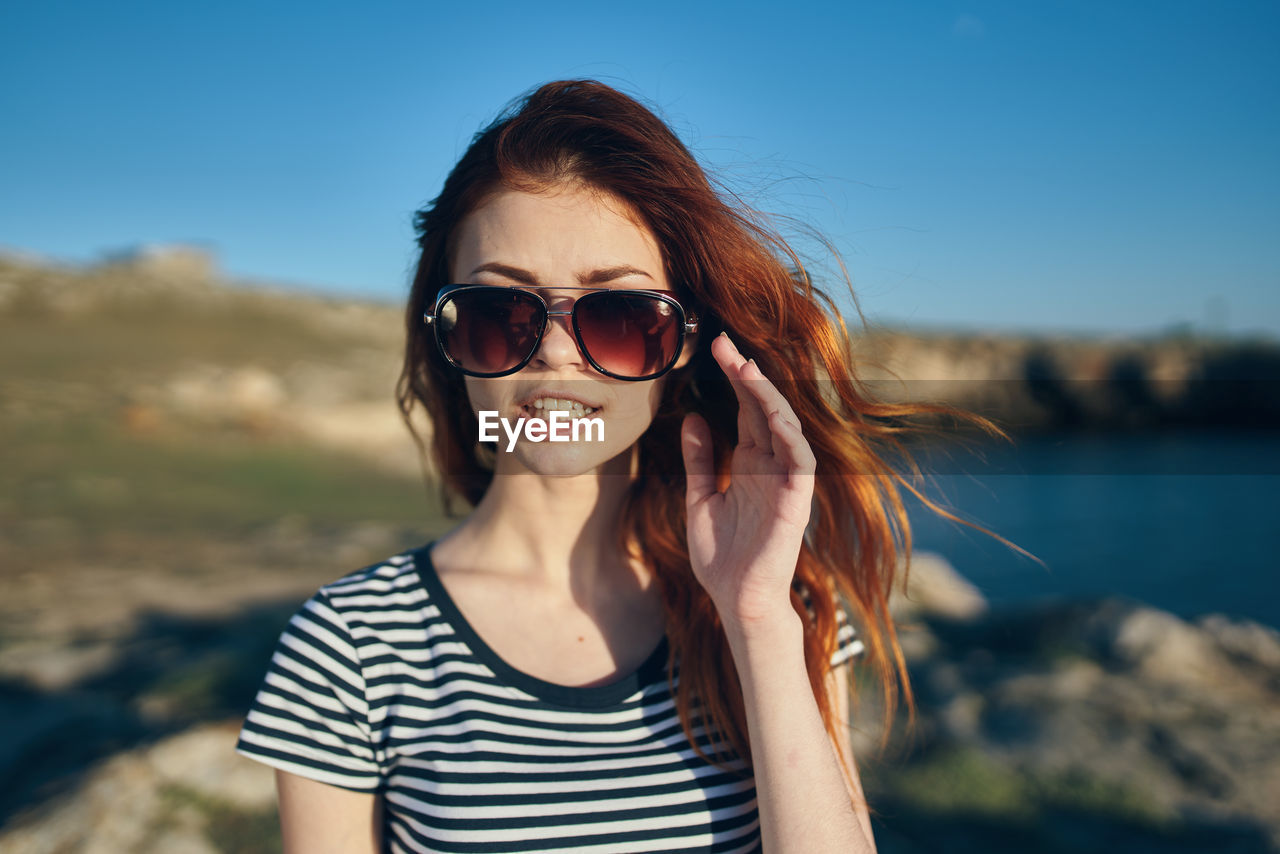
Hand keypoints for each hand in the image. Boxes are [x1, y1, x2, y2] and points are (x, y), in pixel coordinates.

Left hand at [681, 333, 816, 629]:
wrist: (734, 601)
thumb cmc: (721, 558)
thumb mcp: (699, 499)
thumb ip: (700, 461)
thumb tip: (693, 419)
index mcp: (750, 463)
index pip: (747, 411)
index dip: (735, 379)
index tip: (716, 347)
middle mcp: (771, 467)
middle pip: (765, 410)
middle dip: (747, 375)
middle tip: (725, 343)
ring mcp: (786, 483)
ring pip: (786, 428)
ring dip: (769, 397)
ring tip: (746, 369)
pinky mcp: (796, 503)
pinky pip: (801, 462)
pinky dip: (791, 436)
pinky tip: (774, 414)